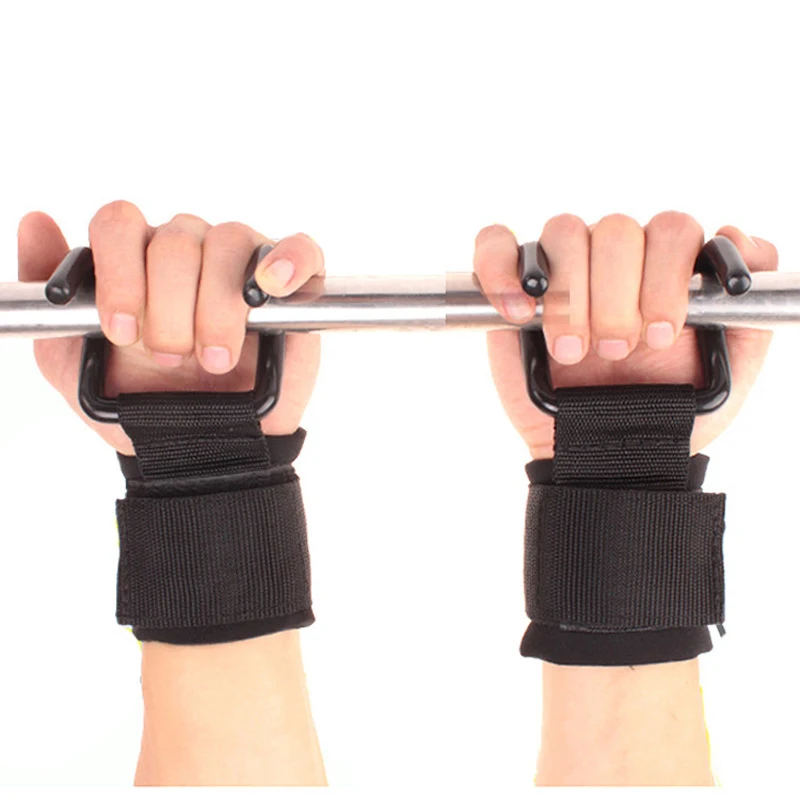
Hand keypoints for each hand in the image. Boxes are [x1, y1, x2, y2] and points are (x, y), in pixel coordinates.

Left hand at [18, 201, 324, 455]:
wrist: (198, 451)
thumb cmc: (139, 405)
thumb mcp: (69, 359)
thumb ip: (48, 295)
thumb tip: (35, 221)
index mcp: (138, 260)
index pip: (121, 224)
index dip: (120, 274)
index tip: (122, 332)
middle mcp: (190, 252)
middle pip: (175, 237)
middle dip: (169, 306)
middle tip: (170, 357)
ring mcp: (243, 266)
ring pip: (229, 242)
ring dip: (217, 305)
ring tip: (216, 358)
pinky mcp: (294, 289)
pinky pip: (300, 250)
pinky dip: (289, 260)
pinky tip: (269, 286)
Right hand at [473, 212, 778, 458]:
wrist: (608, 456)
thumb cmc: (667, 413)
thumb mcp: (731, 370)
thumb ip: (752, 312)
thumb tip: (744, 242)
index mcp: (665, 269)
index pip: (671, 229)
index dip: (666, 277)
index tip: (661, 335)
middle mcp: (614, 261)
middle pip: (616, 229)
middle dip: (617, 297)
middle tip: (616, 351)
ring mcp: (560, 270)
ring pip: (562, 232)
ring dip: (569, 296)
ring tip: (570, 351)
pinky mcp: (512, 288)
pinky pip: (495, 246)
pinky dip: (500, 268)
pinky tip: (518, 310)